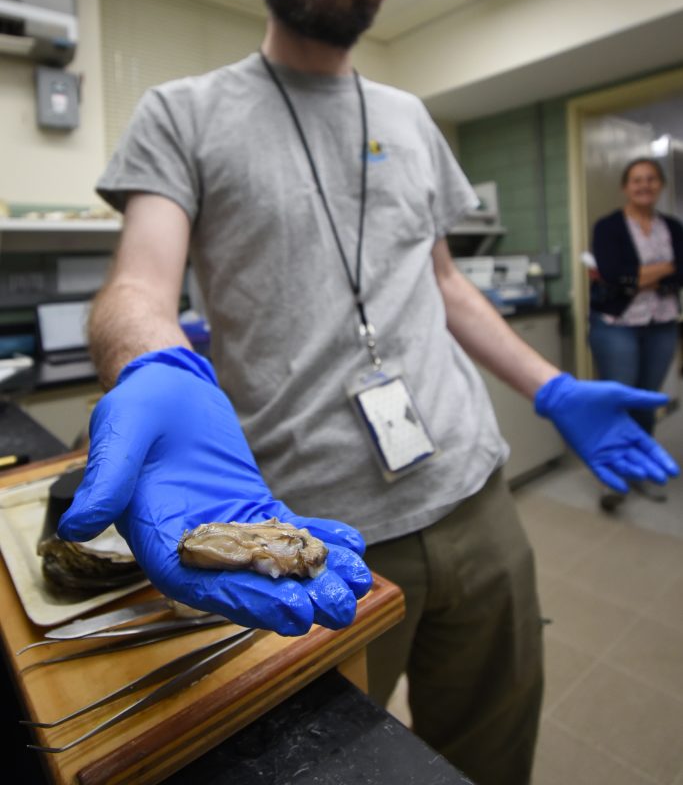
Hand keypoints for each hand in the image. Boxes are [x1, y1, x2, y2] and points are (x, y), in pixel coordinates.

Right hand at [58, 348, 372, 634]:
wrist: (164, 385)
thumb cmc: (135, 408)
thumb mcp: (118, 433)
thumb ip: (106, 479)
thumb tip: (80, 522)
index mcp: (158, 537)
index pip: (203, 584)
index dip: (246, 602)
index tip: (291, 614)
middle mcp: (194, 543)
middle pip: (247, 582)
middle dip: (295, 597)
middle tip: (340, 607)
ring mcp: (226, 527)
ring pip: (273, 562)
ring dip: (315, 575)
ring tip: (359, 583)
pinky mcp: (249, 507)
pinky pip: (287, 530)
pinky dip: (318, 539)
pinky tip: (353, 547)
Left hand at [535, 373, 679, 491]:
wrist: (565, 397)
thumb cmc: (591, 394)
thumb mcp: (619, 395)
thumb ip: (641, 399)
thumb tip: (666, 398)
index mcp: (628, 431)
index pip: (649, 448)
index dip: (661, 459)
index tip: (674, 471)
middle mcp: (618, 444)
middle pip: (639, 460)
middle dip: (652, 469)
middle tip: (663, 478)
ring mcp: (604, 451)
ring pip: (624, 466)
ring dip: (634, 472)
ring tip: (645, 475)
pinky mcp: (590, 456)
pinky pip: (603, 471)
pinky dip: (612, 480)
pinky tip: (623, 487)